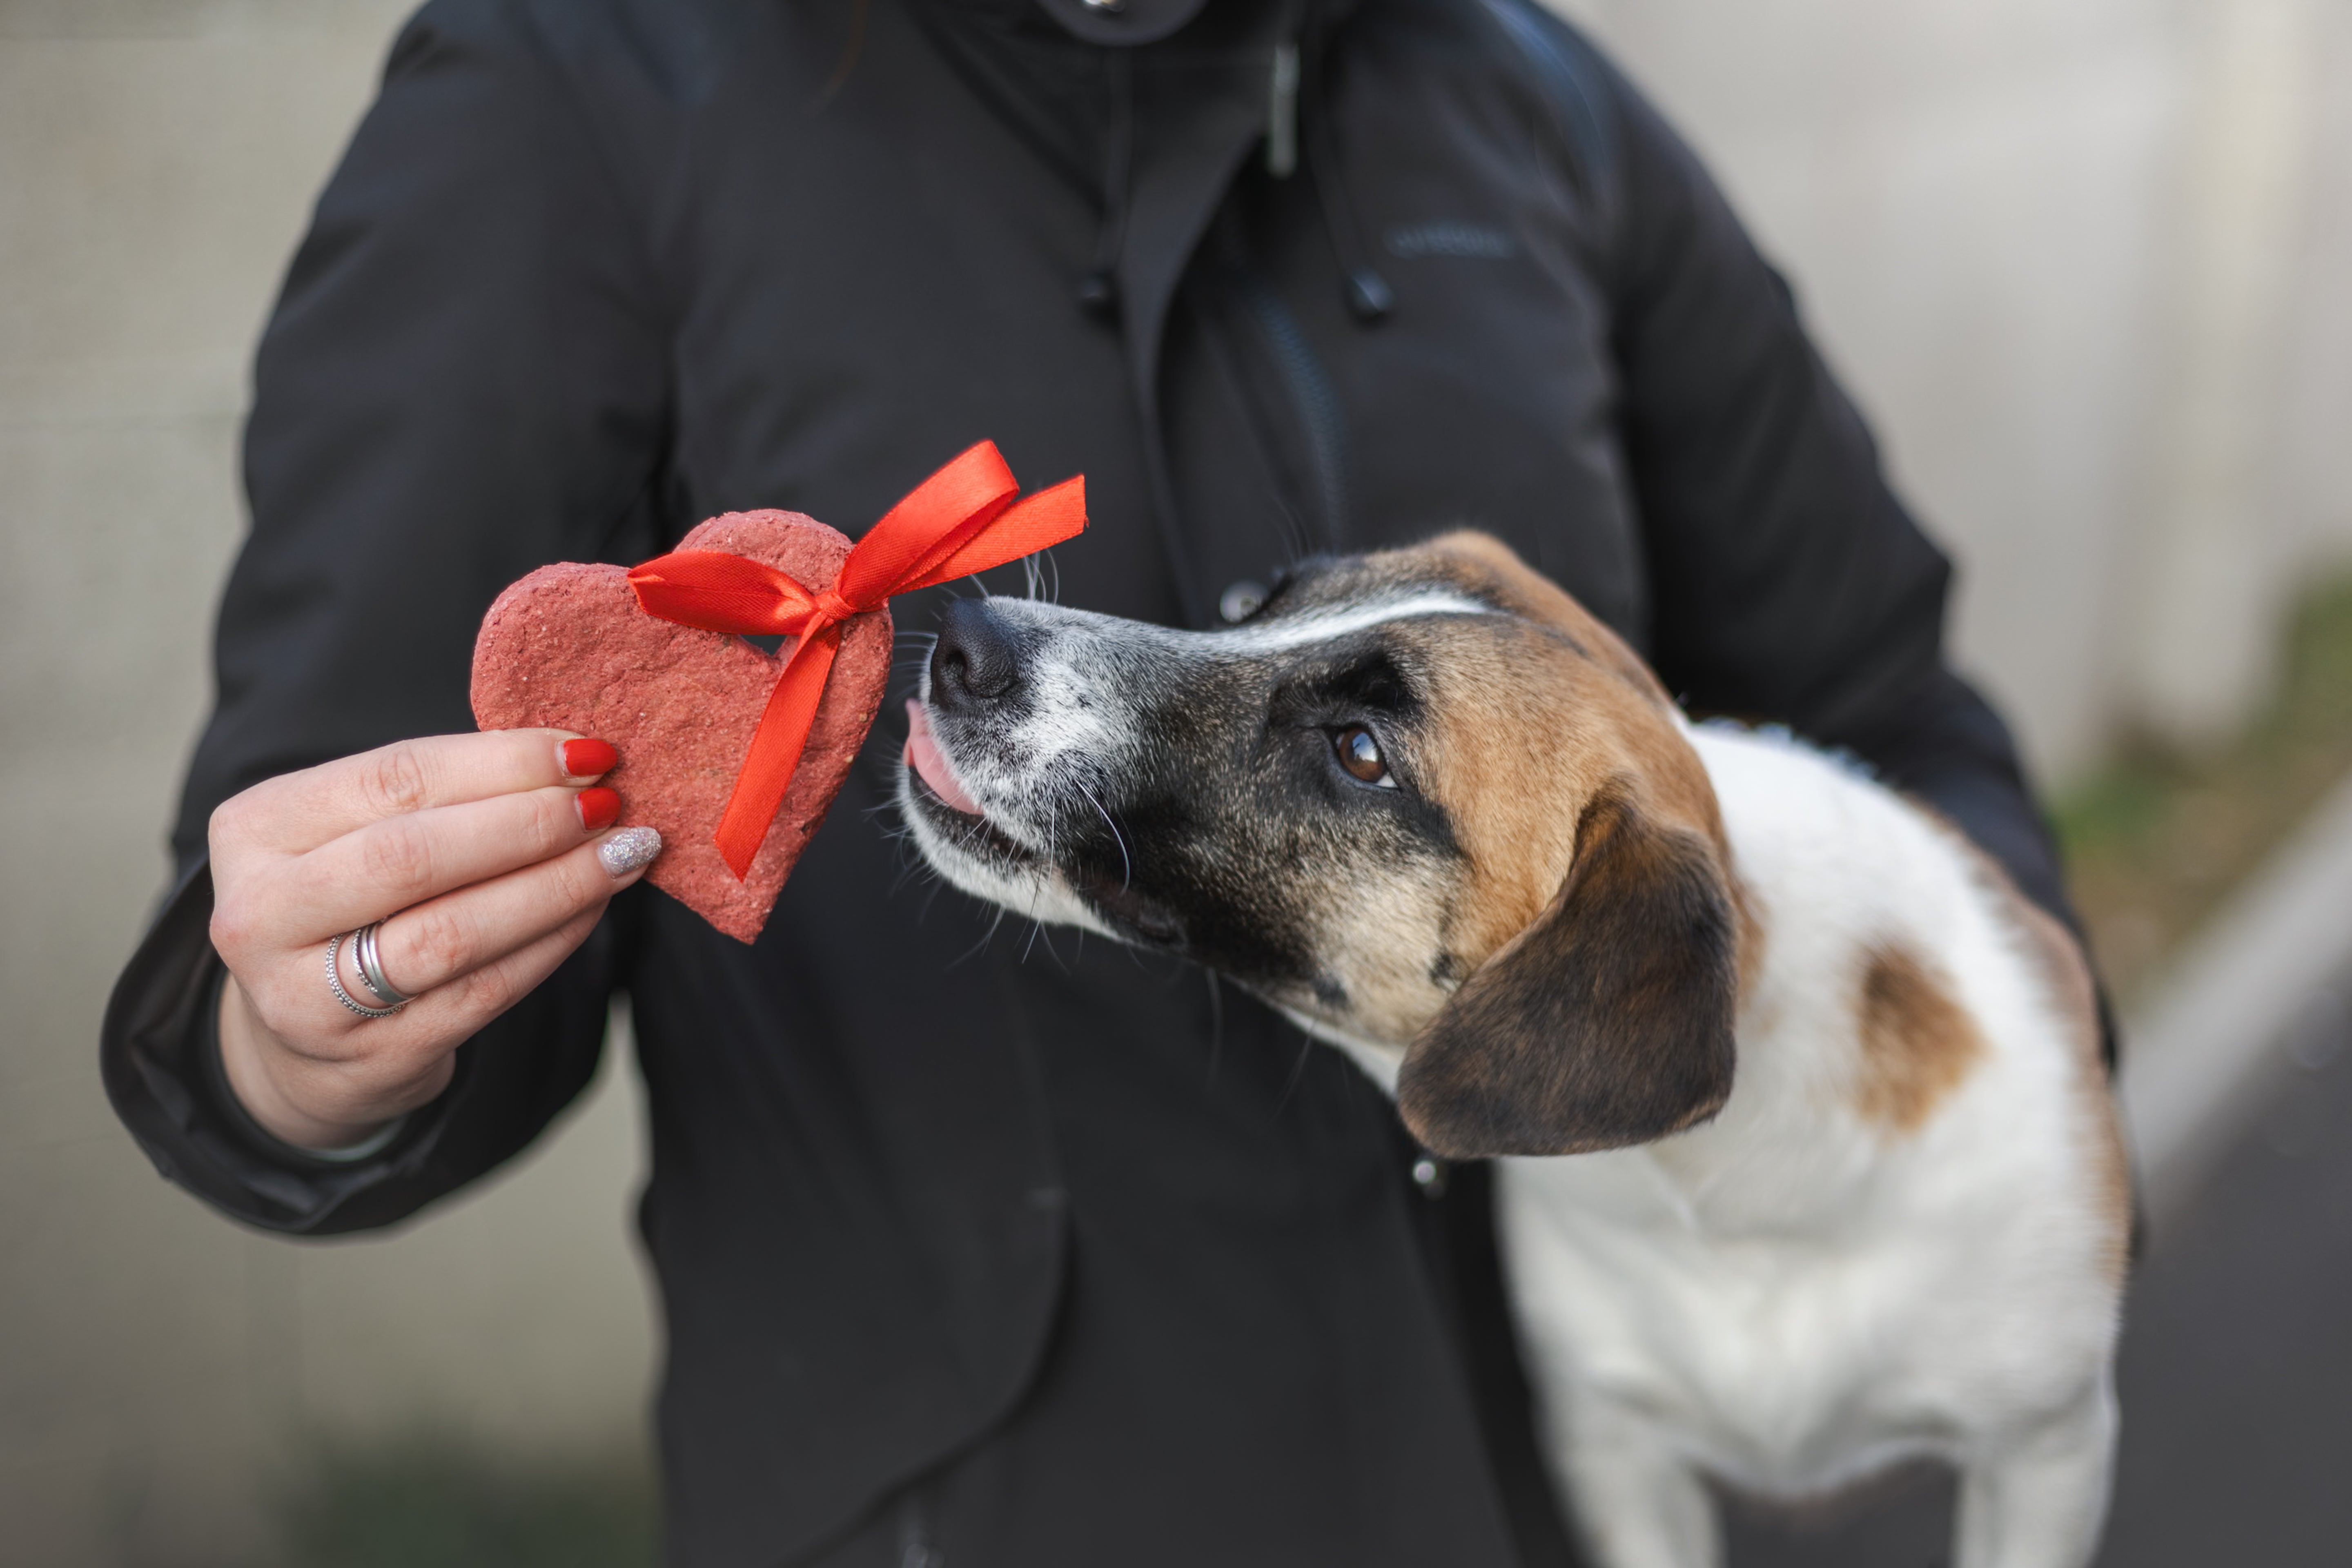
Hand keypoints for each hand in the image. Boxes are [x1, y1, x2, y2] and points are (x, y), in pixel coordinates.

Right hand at [207, 730, 659, 1150]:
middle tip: (611, 806)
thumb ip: (445, 794)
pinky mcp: (371, 1055)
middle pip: (416, 856)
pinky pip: (483, 991)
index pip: (395, 777)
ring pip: (454, 932)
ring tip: (624, 854)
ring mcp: (307, 996)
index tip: (589, 753)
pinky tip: (595, 910)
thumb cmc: (352, 907)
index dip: (504, 762)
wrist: (304, 1040)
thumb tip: (576, 758)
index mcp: (256, 828)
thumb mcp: (362, 833)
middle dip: (530, 825)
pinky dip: (552, 944)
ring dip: (557, 887)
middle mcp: (262, 914)